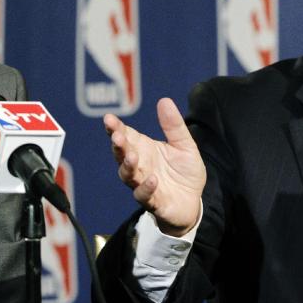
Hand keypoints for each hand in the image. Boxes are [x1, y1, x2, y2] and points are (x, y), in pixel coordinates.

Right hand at [104, 98, 205, 236]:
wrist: (193, 201)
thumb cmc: (184, 171)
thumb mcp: (184, 145)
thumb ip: (173, 125)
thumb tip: (164, 100)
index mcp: (143, 148)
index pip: (125, 135)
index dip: (115, 128)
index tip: (108, 118)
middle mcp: (139, 165)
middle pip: (121, 154)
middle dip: (118, 145)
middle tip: (117, 136)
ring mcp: (143, 183)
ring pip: (128, 175)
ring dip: (128, 166)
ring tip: (132, 157)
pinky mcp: (153, 201)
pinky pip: (144, 195)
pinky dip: (146, 187)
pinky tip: (153, 179)